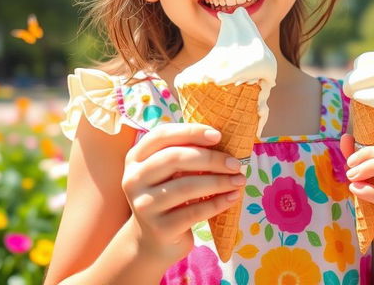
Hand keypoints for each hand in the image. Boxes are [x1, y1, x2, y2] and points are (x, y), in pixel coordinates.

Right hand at [122, 123, 245, 264]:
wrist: (154, 241)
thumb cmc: (169, 195)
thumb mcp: (168, 171)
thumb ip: (185, 152)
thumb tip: (221, 140)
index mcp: (136, 157)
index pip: (162, 135)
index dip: (191, 131)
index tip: (218, 135)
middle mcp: (134, 179)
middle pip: (174, 158)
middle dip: (210, 158)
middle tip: (235, 163)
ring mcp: (144, 205)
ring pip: (186, 186)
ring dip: (218, 182)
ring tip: (239, 180)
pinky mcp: (159, 228)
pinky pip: (194, 212)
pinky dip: (217, 203)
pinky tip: (233, 197)